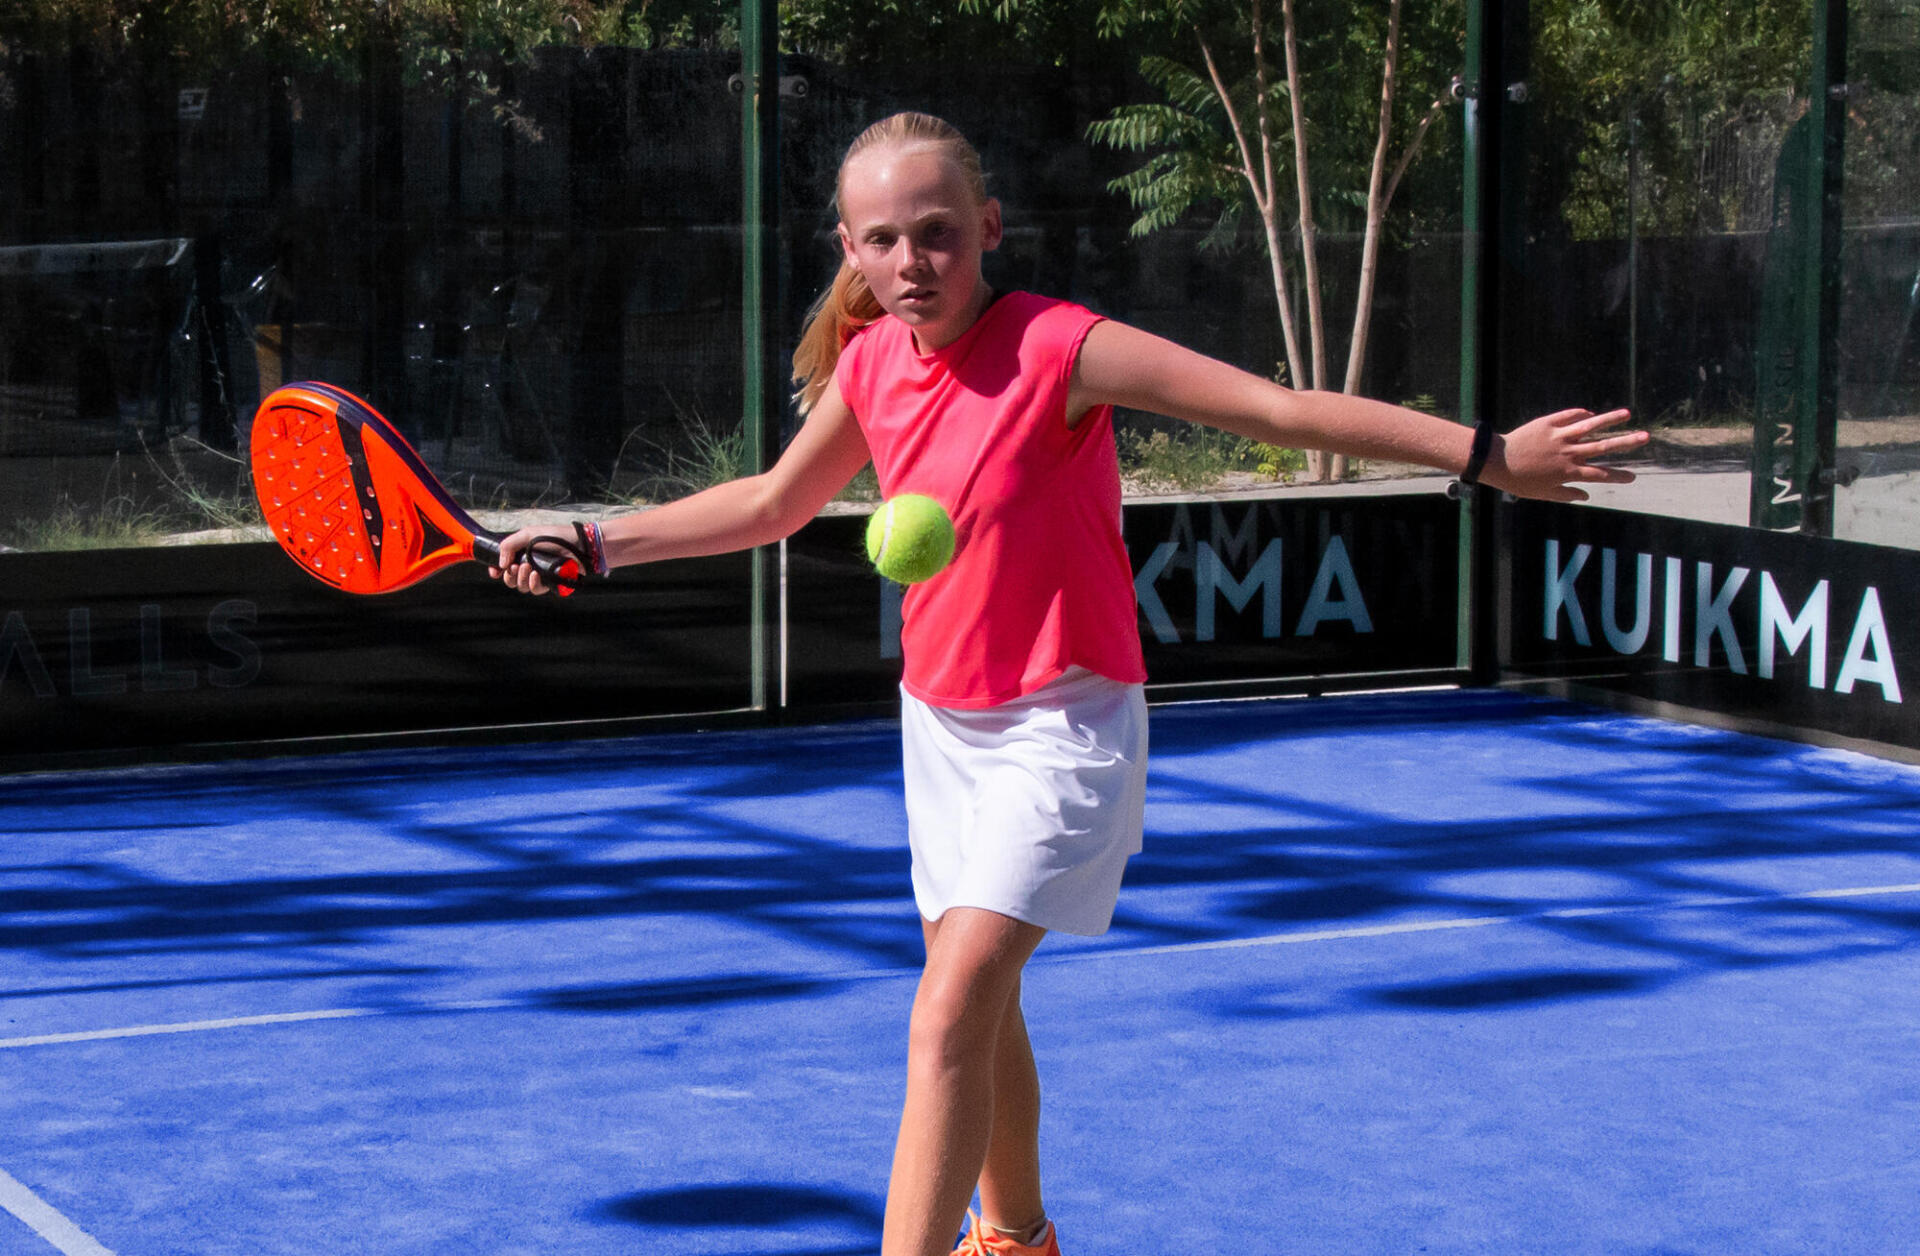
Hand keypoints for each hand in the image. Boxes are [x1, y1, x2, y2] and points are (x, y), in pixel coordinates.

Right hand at [488, 527, 558, 595]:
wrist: (577, 543)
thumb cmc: (554, 536)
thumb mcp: (527, 534)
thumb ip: (509, 545)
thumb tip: (500, 564)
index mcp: (521, 554)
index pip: (503, 567)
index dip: (496, 571)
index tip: (495, 572)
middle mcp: (528, 566)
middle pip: (511, 580)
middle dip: (509, 576)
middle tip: (516, 566)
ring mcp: (539, 575)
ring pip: (522, 587)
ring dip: (521, 579)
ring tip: (527, 567)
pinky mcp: (550, 583)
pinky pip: (536, 590)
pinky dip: (533, 584)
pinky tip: (536, 575)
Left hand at [1485, 408, 1646, 502]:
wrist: (1496, 461)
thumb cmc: (1519, 481)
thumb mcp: (1543, 494)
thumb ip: (1566, 494)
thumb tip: (1587, 495)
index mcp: (1569, 472)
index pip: (1600, 474)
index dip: (1618, 476)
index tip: (1633, 477)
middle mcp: (1568, 453)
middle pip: (1603, 447)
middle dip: (1626, 443)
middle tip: (1646, 437)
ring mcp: (1559, 436)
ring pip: (1590, 426)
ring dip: (1610, 419)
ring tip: (1627, 413)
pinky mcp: (1548, 423)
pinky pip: (1569, 416)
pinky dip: (1581, 414)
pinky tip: (1592, 413)